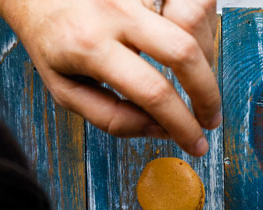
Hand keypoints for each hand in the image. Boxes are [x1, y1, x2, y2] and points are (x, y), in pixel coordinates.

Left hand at [0, 0, 219, 156]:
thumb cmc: (51, 39)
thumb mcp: (66, 90)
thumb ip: (112, 117)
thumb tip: (160, 130)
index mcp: (88, 45)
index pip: (152, 91)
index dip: (182, 124)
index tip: (196, 143)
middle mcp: (113, 9)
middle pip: (183, 52)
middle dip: (208, 93)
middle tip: (210, 117)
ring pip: (194, 18)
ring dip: (206, 55)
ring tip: (194, 76)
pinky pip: (193, 0)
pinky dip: (199, 24)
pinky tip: (187, 41)